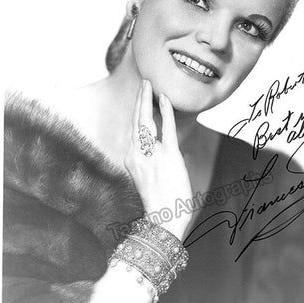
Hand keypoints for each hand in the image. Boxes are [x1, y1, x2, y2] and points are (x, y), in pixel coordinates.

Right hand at [124, 80, 192, 239]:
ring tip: (149, 85)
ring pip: (146, 120)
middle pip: (136, 120)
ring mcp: (151, 155)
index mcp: (132, 159)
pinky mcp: (168, 156)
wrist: (163, 220)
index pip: (134, 129)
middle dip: (139, 99)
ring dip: (147, 100)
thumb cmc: (160, 202)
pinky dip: (166, 112)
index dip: (137, 111)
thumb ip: (155, 161)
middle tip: (143, 82)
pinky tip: (165, 99)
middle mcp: (137, 154)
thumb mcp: (151, 178)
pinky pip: (166, 128)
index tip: (140, 97)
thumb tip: (172, 150)